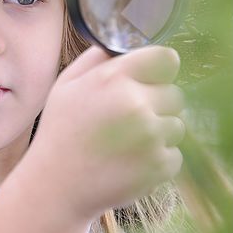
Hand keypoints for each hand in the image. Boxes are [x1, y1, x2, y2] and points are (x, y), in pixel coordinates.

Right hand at [27, 45, 184, 219]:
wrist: (57, 187)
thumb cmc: (61, 131)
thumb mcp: (67, 83)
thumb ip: (97, 58)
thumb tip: (124, 45)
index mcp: (115, 79)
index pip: (166, 59)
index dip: (159, 69)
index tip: (150, 80)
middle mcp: (137, 104)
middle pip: (174, 94)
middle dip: (157, 103)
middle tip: (130, 118)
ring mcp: (151, 136)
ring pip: (176, 125)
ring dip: (158, 132)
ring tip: (127, 143)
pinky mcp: (160, 165)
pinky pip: (174, 153)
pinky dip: (158, 158)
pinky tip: (131, 161)